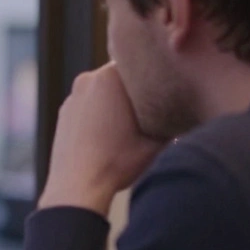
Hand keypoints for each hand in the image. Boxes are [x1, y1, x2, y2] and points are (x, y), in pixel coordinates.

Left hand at [38, 63, 166, 213]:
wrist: (77, 186)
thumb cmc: (117, 162)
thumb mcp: (157, 141)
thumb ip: (171, 119)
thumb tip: (184, 112)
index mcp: (109, 76)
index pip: (140, 63)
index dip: (156, 76)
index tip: (167, 91)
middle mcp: (87, 80)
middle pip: (121, 77)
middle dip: (136, 91)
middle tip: (155, 109)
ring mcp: (72, 97)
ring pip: (104, 93)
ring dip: (117, 104)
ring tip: (132, 126)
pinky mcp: (64, 114)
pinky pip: (89, 107)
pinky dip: (100, 116)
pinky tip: (111, 136)